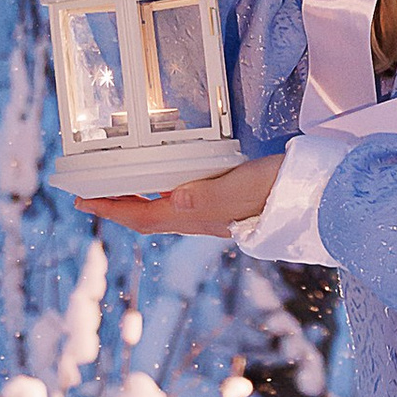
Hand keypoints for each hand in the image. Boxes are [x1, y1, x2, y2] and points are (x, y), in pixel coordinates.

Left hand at [78, 157, 279, 237]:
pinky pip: (183, 199)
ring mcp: (215, 213)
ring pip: (164, 210)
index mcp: (197, 216)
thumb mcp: (238, 188)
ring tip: (120, 184)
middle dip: (117, 206)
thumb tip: (172, 199)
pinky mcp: (229, 201)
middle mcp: (201, 219)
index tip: (79, 201)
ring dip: (138, 200)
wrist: (316, 195)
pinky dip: (164, 190)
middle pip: (148, 217)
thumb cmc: (277, 189)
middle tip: (90, 194)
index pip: (141, 217)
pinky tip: (169, 178)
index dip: (109, 209)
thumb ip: (206, 196)